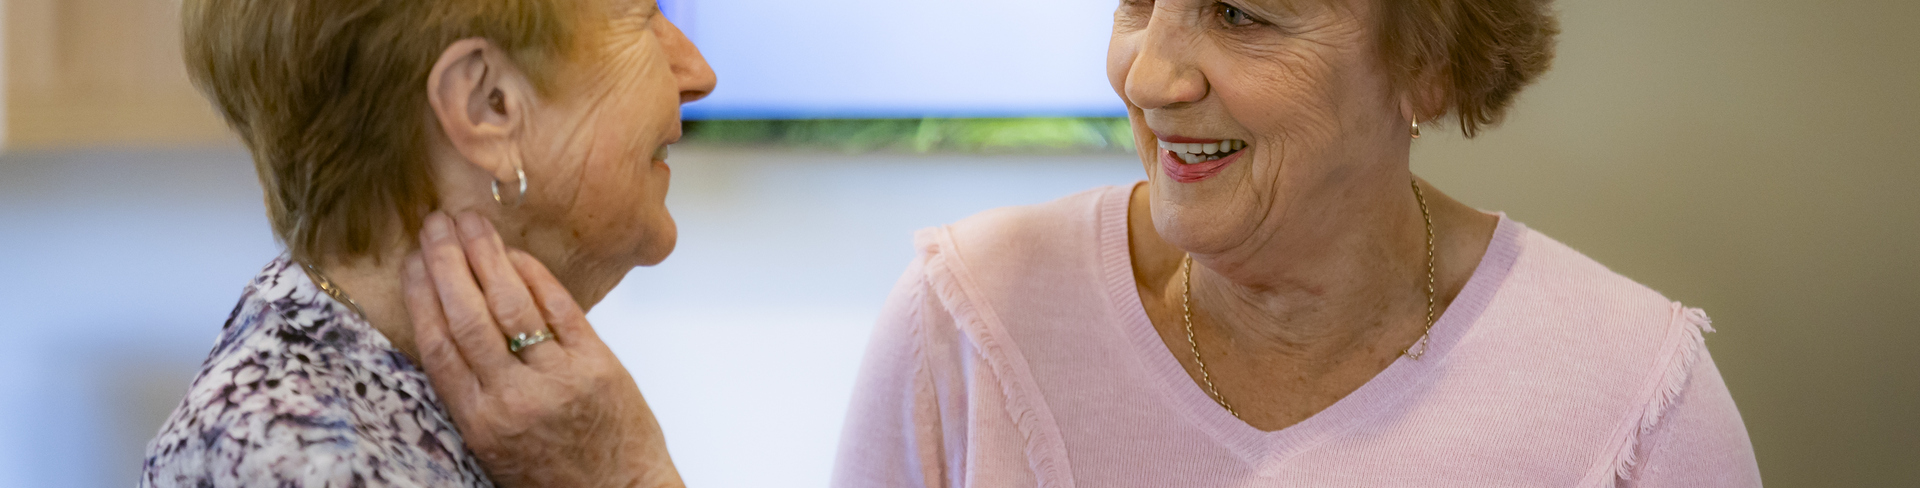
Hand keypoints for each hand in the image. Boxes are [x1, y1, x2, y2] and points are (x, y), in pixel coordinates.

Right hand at [403, 211, 681, 487]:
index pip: (438, 347)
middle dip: (447, 262)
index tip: (411, 262)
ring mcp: (558, 377)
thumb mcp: (494, 446)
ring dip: (486, 255)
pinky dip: (535, 276)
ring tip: (469, 222)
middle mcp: (513, 397)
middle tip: (433, 223)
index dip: (421, 297)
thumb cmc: (553, 475)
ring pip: (510, 304)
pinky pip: (560, 308)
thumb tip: (446, 326)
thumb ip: (473, 394)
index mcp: (479, 421)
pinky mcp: (597, 363)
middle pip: (468, 316)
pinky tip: (515, 252)